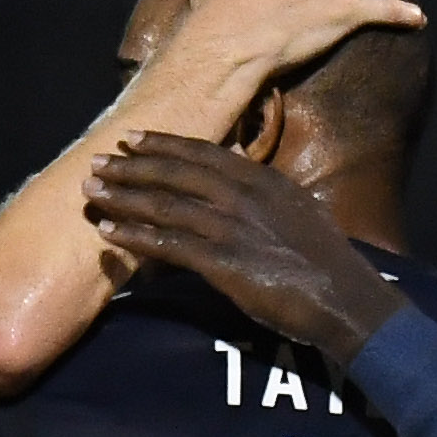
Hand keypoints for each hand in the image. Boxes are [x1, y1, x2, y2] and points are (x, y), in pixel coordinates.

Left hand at [86, 136, 405, 359]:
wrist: (345, 297)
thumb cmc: (326, 263)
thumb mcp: (300, 212)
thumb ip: (268, 197)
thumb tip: (249, 190)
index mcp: (262, 180)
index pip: (203, 153)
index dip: (164, 145)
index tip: (134, 139)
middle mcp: (243, 195)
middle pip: (175, 173)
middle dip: (132, 166)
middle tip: (98, 163)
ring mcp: (231, 227)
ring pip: (164, 204)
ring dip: (123, 197)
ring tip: (91, 192)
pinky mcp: (223, 262)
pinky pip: (169, 245)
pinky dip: (135, 237)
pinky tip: (109, 232)